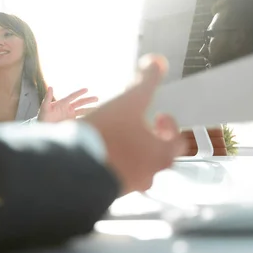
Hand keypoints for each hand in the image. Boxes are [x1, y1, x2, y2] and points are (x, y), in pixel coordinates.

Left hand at [37, 87, 98, 122]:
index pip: (72, 96)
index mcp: (62, 103)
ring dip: (90, 109)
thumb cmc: (42, 116)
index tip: (86, 89)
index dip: (79, 93)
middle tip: (97, 98)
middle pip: (80, 103)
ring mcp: (70, 115)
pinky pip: (81, 119)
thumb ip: (47, 98)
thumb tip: (50, 86)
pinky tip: (94, 119)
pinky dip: (87, 118)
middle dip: (88, 100)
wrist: (43, 127)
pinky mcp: (71, 122)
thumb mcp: (44, 107)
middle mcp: (68, 108)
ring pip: (82, 111)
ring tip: (99, 109)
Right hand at [83, 54, 185, 193]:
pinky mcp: (110, 191)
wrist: (74, 167)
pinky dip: (116, 164)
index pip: (177, 141)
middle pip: (159, 156)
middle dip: (150, 139)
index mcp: (161, 155)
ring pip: (139, 168)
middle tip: (137, 127)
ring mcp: (130, 186)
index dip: (169, 125)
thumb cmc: (107, 133)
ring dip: (133, 152)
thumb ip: (146, 80)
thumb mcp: (128, 100)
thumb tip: (158, 61)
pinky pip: (120, 177)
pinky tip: (102, 151)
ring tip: (117, 138)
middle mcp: (150, 175)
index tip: (156, 115)